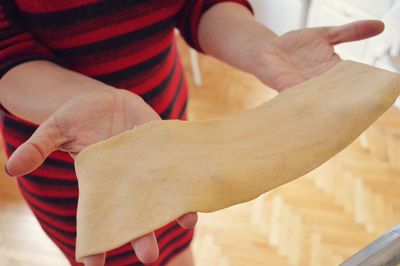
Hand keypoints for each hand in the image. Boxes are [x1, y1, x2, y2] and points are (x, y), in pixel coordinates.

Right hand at [5, 90, 196, 264]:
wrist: (108, 98)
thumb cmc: (79, 116)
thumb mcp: (57, 128)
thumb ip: (39, 147)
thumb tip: (11, 167)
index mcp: (101, 181)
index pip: (99, 218)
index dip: (96, 241)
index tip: (92, 263)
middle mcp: (128, 179)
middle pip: (137, 213)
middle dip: (143, 234)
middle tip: (149, 257)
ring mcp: (148, 164)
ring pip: (164, 193)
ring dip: (176, 208)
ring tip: (187, 222)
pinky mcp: (163, 145)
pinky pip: (177, 164)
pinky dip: (186, 176)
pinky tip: (196, 187)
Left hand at [252, 20, 384, 90]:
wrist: (268, 49)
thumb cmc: (296, 44)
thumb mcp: (326, 34)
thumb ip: (350, 32)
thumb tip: (381, 26)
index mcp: (331, 71)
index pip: (351, 79)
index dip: (361, 83)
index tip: (374, 87)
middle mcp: (319, 83)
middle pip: (337, 92)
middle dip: (345, 97)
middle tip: (358, 103)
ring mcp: (302, 87)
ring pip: (318, 98)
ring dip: (326, 102)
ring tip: (335, 107)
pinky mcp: (286, 88)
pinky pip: (296, 96)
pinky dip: (302, 99)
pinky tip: (308, 103)